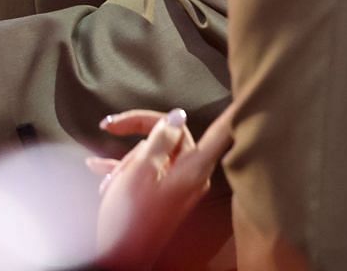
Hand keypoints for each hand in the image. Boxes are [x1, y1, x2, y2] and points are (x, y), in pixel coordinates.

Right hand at [89, 106, 234, 269]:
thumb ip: (160, 138)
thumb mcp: (141, 169)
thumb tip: (178, 116)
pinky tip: (97, 167)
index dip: (233, 111)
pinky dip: (125, 169)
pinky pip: (147, 172)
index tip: (249, 92)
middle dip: (139, 135)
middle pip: (173, 135)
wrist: (121, 259)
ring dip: (127, 160)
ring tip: (108, 179)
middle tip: (109, 129)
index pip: (221, 132)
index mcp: (193, 167)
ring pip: (155, 153)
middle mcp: (191, 175)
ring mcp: (177, 186)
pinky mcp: (162, 196)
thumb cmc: (131, 215)